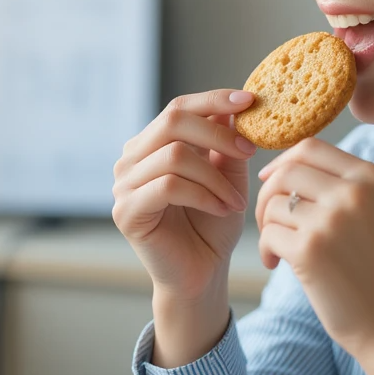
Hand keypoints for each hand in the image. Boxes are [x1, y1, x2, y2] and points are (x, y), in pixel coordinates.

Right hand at [113, 89, 256, 300]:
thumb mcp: (227, 177)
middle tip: (250, 151)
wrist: (201, 275)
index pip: (179, 107)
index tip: (249, 101)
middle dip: (218, 133)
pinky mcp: (126, 211)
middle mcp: (131, 159)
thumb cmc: (213, 226)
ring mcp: (123, 185)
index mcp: (152, 145)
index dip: (213, 100)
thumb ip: (226, 143)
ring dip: (215, 177)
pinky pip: (168, 186)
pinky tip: (222, 209)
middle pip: (173, 121)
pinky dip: (203, 195)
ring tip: (238, 201)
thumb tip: (236, 106)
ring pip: (175, 155)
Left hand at [256, 138, 373, 374]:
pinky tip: (276, 264)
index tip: (270, 180)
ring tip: (277, 247)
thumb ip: (338, 185)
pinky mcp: (311, 250)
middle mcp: (353, 192)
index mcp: (370, 177)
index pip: (310, 146)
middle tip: (269, 222)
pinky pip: (268, 234)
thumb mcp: (372, 212)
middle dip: (267, 193)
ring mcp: (331, 220)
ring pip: (272, 203)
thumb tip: (282, 165)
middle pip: (286, 171)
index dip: (282, 161)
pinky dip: (265, 250)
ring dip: (265, 226)